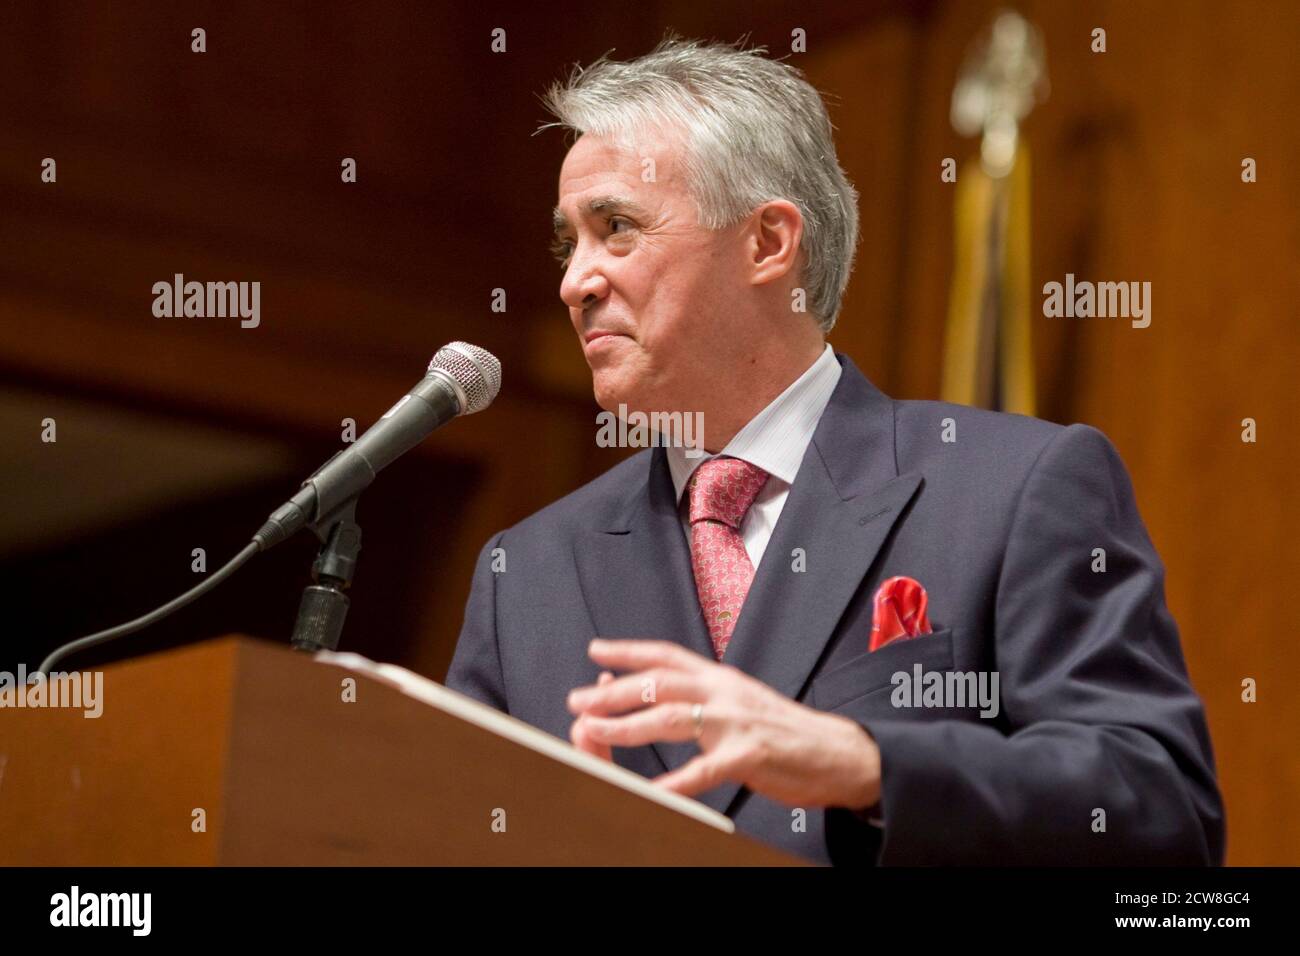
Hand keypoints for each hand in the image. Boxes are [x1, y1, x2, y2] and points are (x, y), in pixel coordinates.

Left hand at [566, 639, 880, 809]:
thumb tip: (670, 693)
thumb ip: (708, 695)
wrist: (837, 751)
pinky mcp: (749, 755)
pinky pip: (702, 770)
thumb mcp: (742, 699)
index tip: (596, 649)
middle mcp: (725, 691)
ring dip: (627, 725)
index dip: (630, 649)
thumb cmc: (785, 731)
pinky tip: (649, 791)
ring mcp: (736, 722)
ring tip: (594, 730)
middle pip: (659, 682)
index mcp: (721, 678)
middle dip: (614, 690)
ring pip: (671, 716)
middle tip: (578, 698)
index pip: (668, 654)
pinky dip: (672, 782)